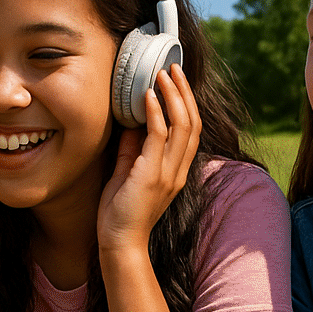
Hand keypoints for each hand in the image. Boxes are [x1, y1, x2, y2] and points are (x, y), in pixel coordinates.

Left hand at [97, 64, 200, 252]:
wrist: (119, 242)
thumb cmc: (120, 212)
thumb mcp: (127, 174)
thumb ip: (132, 150)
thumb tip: (130, 123)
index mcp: (176, 170)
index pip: (191, 130)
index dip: (187, 103)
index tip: (175, 80)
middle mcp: (178, 170)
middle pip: (193, 122)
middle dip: (184, 92)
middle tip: (172, 68)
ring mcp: (168, 173)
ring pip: (182, 125)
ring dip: (173, 96)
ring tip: (162, 74)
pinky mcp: (152, 175)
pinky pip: (159, 137)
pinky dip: (154, 113)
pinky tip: (146, 95)